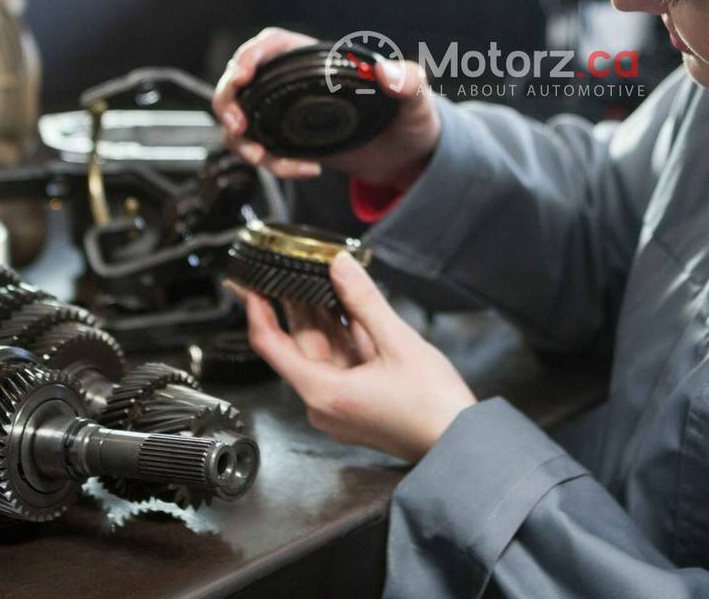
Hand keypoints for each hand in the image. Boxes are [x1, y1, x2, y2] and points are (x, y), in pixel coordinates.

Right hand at [212, 27, 441, 185]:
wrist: (410, 158)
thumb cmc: (412, 117)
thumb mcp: (417, 97)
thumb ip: (410, 81)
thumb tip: (388, 73)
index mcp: (320, 62)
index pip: (273, 45)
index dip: (250, 55)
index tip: (242, 74)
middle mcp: (298, 85)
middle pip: (243, 81)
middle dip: (229, 100)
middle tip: (238, 125)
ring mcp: (290, 116)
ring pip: (244, 119)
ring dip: (241, 140)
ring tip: (260, 158)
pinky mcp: (292, 144)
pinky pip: (264, 151)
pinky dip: (273, 164)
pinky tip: (305, 170)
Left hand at [226, 253, 476, 462]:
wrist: (460, 443)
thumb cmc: (433, 407)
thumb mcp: (397, 342)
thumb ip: (364, 300)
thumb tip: (340, 265)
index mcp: (322, 392)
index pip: (271, 344)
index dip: (256, 309)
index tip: (248, 284)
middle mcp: (323, 403)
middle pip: (300, 344)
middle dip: (298, 303)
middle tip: (293, 266)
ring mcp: (340, 405)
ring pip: (322, 351)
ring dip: (324, 316)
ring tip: (324, 277)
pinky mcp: (357, 403)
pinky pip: (341, 362)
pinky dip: (344, 335)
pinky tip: (349, 308)